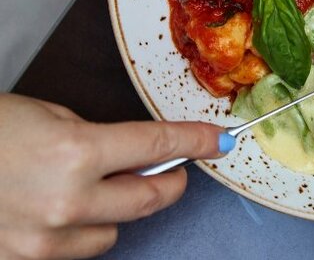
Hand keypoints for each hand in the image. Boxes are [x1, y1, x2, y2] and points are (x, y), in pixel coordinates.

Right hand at [0, 94, 226, 258]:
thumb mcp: (52, 118)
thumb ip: (100, 140)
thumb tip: (137, 155)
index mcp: (76, 152)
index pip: (158, 146)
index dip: (195, 142)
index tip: (218, 142)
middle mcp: (66, 201)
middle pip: (149, 200)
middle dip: (170, 183)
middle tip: (174, 172)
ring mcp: (43, 240)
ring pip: (112, 232)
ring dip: (116, 210)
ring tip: (91, 189)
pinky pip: (72, 251)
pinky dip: (76, 231)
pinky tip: (56, 210)